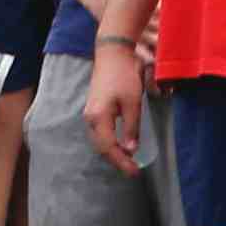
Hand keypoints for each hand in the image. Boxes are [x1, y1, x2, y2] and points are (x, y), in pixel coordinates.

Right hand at [84, 41, 145, 172]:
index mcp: (99, 118)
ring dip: (112, 152)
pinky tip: (119, 143)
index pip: (109, 148)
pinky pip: (99, 132)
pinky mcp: (93, 108)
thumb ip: (131, 127)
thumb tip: (131, 149)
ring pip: (99, 140)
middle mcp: (90, 118)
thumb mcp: (133, 103)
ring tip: (127, 160)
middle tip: (133, 170)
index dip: (122, 162)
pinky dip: (109, 142)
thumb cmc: (124, 76)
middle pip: (101, 147)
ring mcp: (90, 113)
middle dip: (116, 160)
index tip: (135, 171)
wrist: (112, 53)